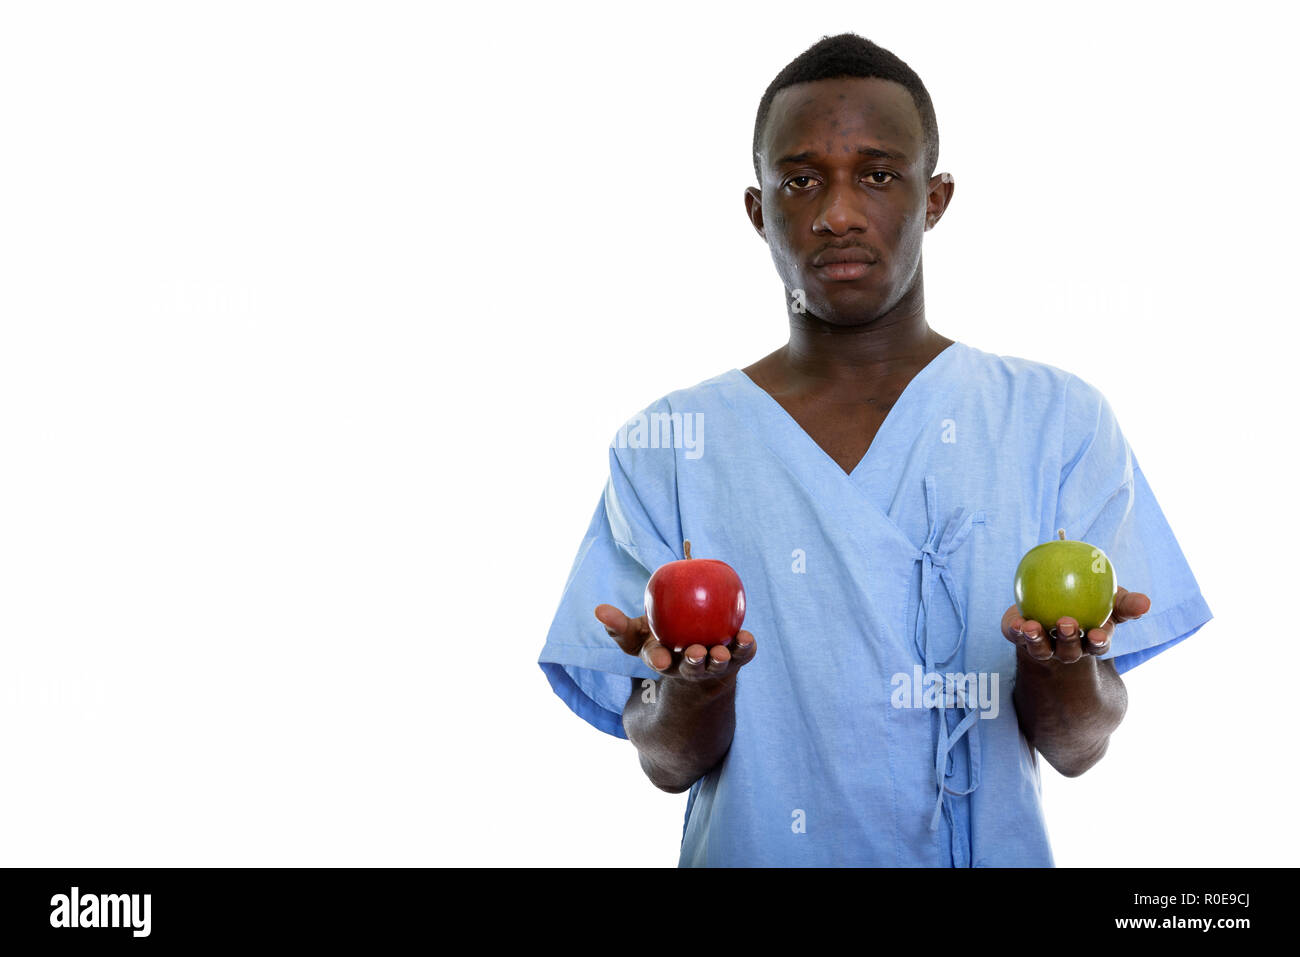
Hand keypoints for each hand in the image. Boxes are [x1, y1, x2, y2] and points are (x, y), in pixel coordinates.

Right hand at [594, 603, 755, 682]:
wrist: (696, 646)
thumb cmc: (661, 638)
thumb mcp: (637, 635)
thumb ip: (618, 625)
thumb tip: (598, 610)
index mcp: (664, 661)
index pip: (658, 660)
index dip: (659, 659)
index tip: (661, 658)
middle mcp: (689, 667)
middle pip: (691, 666)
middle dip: (693, 662)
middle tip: (695, 653)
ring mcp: (713, 664)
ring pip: (717, 664)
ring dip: (720, 659)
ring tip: (721, 653)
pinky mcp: (735, 658)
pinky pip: (741, 653)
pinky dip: (745, 647)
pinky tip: (747, 637)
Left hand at [1002, 587, 1150, 664]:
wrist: (1051, 596)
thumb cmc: (1089, 599)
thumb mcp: (1111, 597)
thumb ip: (1126, 602)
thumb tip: (1146, 603)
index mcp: (1090, 641)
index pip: (1098, 645)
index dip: (1097, 641)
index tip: (1097, 634)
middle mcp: (1067, 649)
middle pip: (1069, 651)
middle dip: (1067, 640)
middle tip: (1066, 623)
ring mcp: (1043, 646)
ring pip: (1041, 649)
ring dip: (1037, 639)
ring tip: (1033, 627)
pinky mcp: (1019, 638)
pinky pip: (1016, 637)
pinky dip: (1016, 631)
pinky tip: (1015, 623)